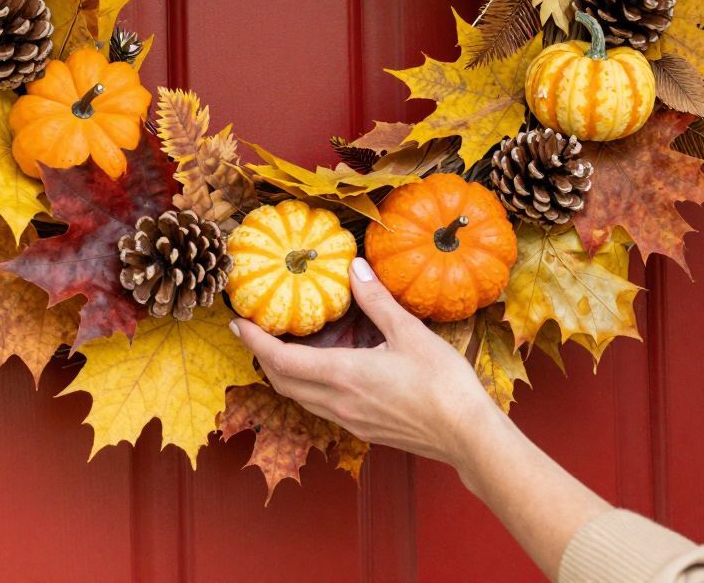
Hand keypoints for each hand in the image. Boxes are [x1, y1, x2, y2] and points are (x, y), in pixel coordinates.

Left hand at [229, 257, 500, 467]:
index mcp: (343, 375)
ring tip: (283, 347)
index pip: (280, 360)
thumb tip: (354, 268)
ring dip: (284, 374)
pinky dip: (308, 386)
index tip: (238, 323)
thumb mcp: (409, 332)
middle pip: (281, 383)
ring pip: (300, 398)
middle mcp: (337, 402)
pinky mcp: (362, 429)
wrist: (465, 435)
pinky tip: (325, 370)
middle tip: (255, 331)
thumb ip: (376, 300)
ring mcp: (348, 420)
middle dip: (262, 357)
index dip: (255, 341)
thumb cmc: (443, 383)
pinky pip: (320, 407)